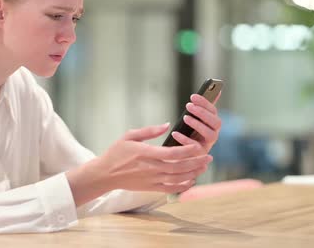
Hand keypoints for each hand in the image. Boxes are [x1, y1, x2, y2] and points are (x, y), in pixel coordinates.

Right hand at [96, 123, 212, 193]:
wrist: (104, 174)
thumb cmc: (116, 153)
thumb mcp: (129, 136)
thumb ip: (149, 131)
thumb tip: (167, 124)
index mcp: (146, 153)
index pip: (172, 153)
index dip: (187, 150)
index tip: (198, 146)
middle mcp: (150, 168)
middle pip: (179, 167)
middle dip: (196, 162)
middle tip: (208, 156)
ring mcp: (151, 180)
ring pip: (177, 179)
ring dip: (192, 174)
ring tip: (203, 167)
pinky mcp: (150, 188)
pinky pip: (170, 189)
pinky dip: (183, 186)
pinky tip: (191, 180)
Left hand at [180, 91, 221, 152]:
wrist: (177, 155)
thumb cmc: (187, 134)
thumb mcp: (194, 119)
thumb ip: (204, 107)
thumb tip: (216, 89)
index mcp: (212, 125)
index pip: (214, 112)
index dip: (205, 103)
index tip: (193, 96)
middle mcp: (213, 135)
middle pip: (216, 123)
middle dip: (203, 113)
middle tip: (188, 105)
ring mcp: (208, 146)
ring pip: (210, 134)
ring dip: (199, 124)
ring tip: (185, 118)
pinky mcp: (199, 156)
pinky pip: (196, 148)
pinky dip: (186, 140)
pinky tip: (175, 133)